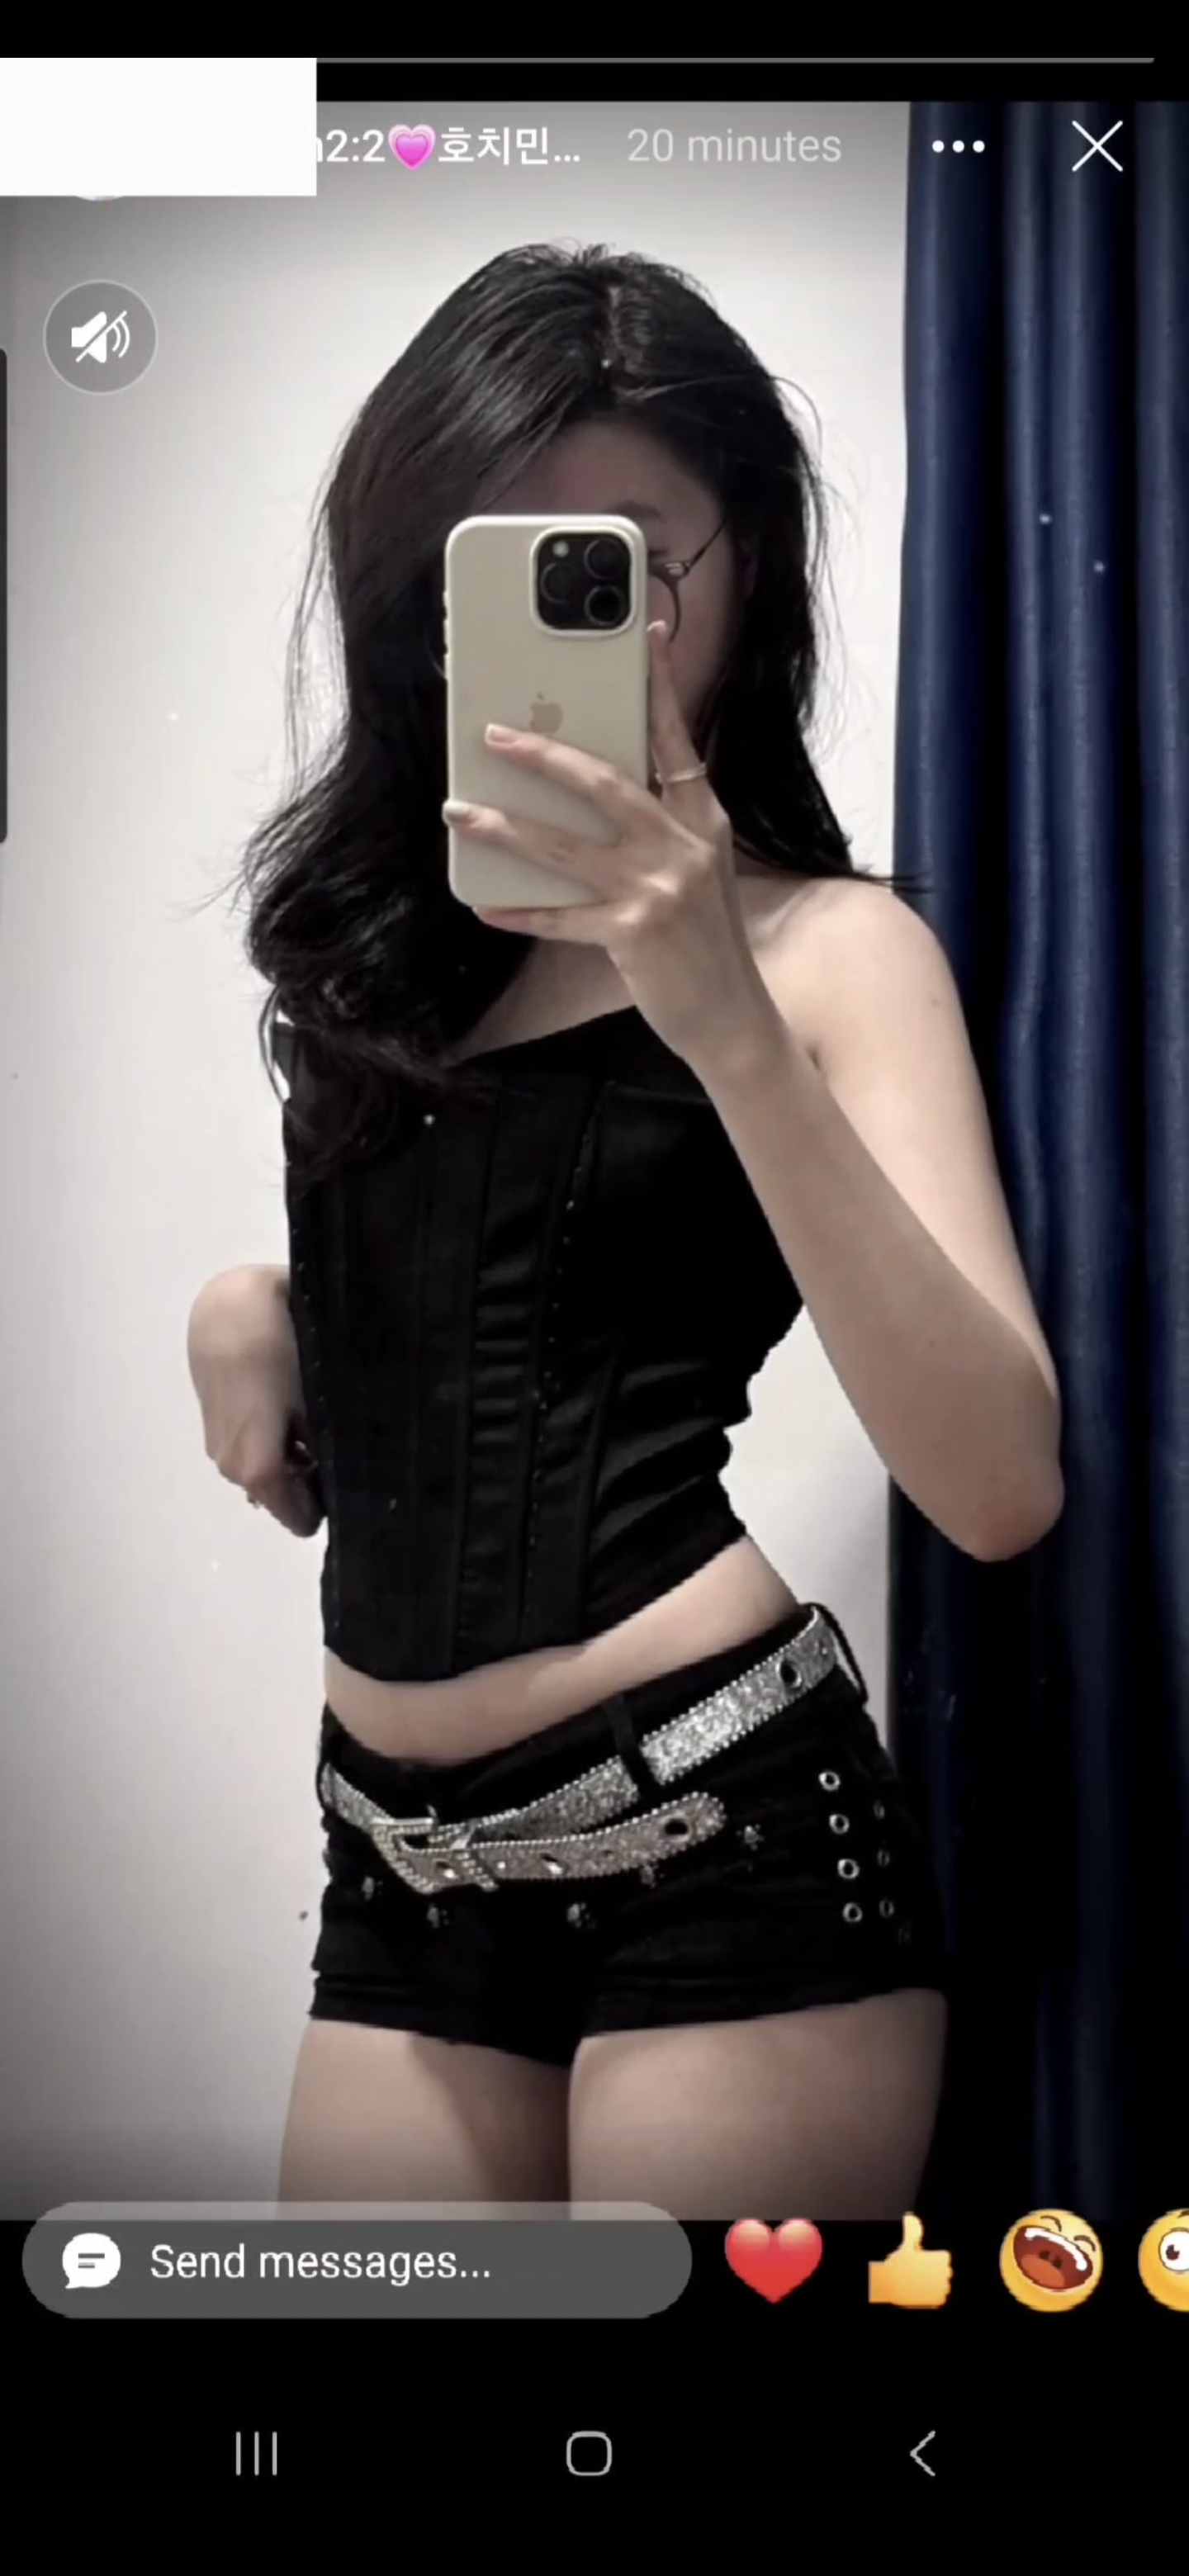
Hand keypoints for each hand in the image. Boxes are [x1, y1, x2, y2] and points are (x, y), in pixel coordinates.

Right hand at [186, 1268, 322, 1537]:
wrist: (230, 1305)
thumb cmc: (281, 1352)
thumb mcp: (317, 1404)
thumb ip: (327, 1451)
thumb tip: (342, 1479)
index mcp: (257, 1472)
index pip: (301, 1520)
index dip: (328, 1503)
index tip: (348, 1475)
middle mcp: (230, 1469)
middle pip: (281, 1496)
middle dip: (310, 1478)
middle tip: (335, 1436)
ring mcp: (218, 1446)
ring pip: (265, 1470)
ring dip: (291, 1455)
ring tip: (312, 1411)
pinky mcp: (212, 1421)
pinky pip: (250, 1447)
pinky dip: (272, 1437)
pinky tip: (285, 1398)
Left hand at [445, 623, 780, 1072]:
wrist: (730, 1014)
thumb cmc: (705, 941)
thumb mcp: (698, 870)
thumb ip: (660, 829)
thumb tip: (592, 789)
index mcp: (703, 820)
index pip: (676, 740)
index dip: (660, 688)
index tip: (645, 637)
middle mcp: (683, 846)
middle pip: (605, 782)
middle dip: (544, 755)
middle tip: (494, 734)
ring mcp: (658, 890)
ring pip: (566, 847)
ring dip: (505, 827)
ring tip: (459, 811)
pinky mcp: (633, 934)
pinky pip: (561, 917)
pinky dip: (520, 911)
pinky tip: (484, 904)